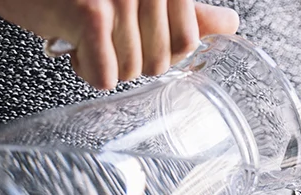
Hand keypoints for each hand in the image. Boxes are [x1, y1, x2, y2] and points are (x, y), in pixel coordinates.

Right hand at [0, 0, 239, 89]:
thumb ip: (187, 11)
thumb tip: (230, 25)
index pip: (187, 43)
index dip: (159, 53)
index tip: (131, 38)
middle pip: (158, 61)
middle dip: (127, 59)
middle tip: (100, 35)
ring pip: (131, 71)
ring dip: (102, 65)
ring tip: (82, 37)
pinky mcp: (92, 14)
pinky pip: (105, 77)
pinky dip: (85, 72)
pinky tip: (70, 47)